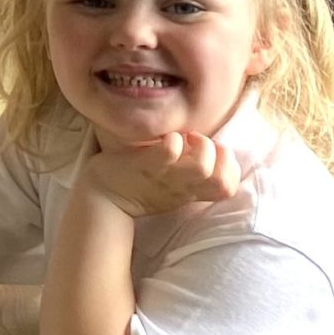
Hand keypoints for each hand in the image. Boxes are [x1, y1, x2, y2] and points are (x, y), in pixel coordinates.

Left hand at [84, 131, 239, 217]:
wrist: (104, 196)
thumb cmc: (142, 184)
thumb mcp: (174, 184)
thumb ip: (195, 171)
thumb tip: (216, 148)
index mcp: (191, 190)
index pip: (229, 187)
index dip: (230, 168)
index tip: (212, 155)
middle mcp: (182, 186)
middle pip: (222, 178)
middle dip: (220, 155)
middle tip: (197, 143)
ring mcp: (165, 175)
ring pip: (202, 165)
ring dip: (200, 145)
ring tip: (184, 138)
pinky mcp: (145, 164)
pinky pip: (168, 150)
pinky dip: (171, 140)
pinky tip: (163, 139)